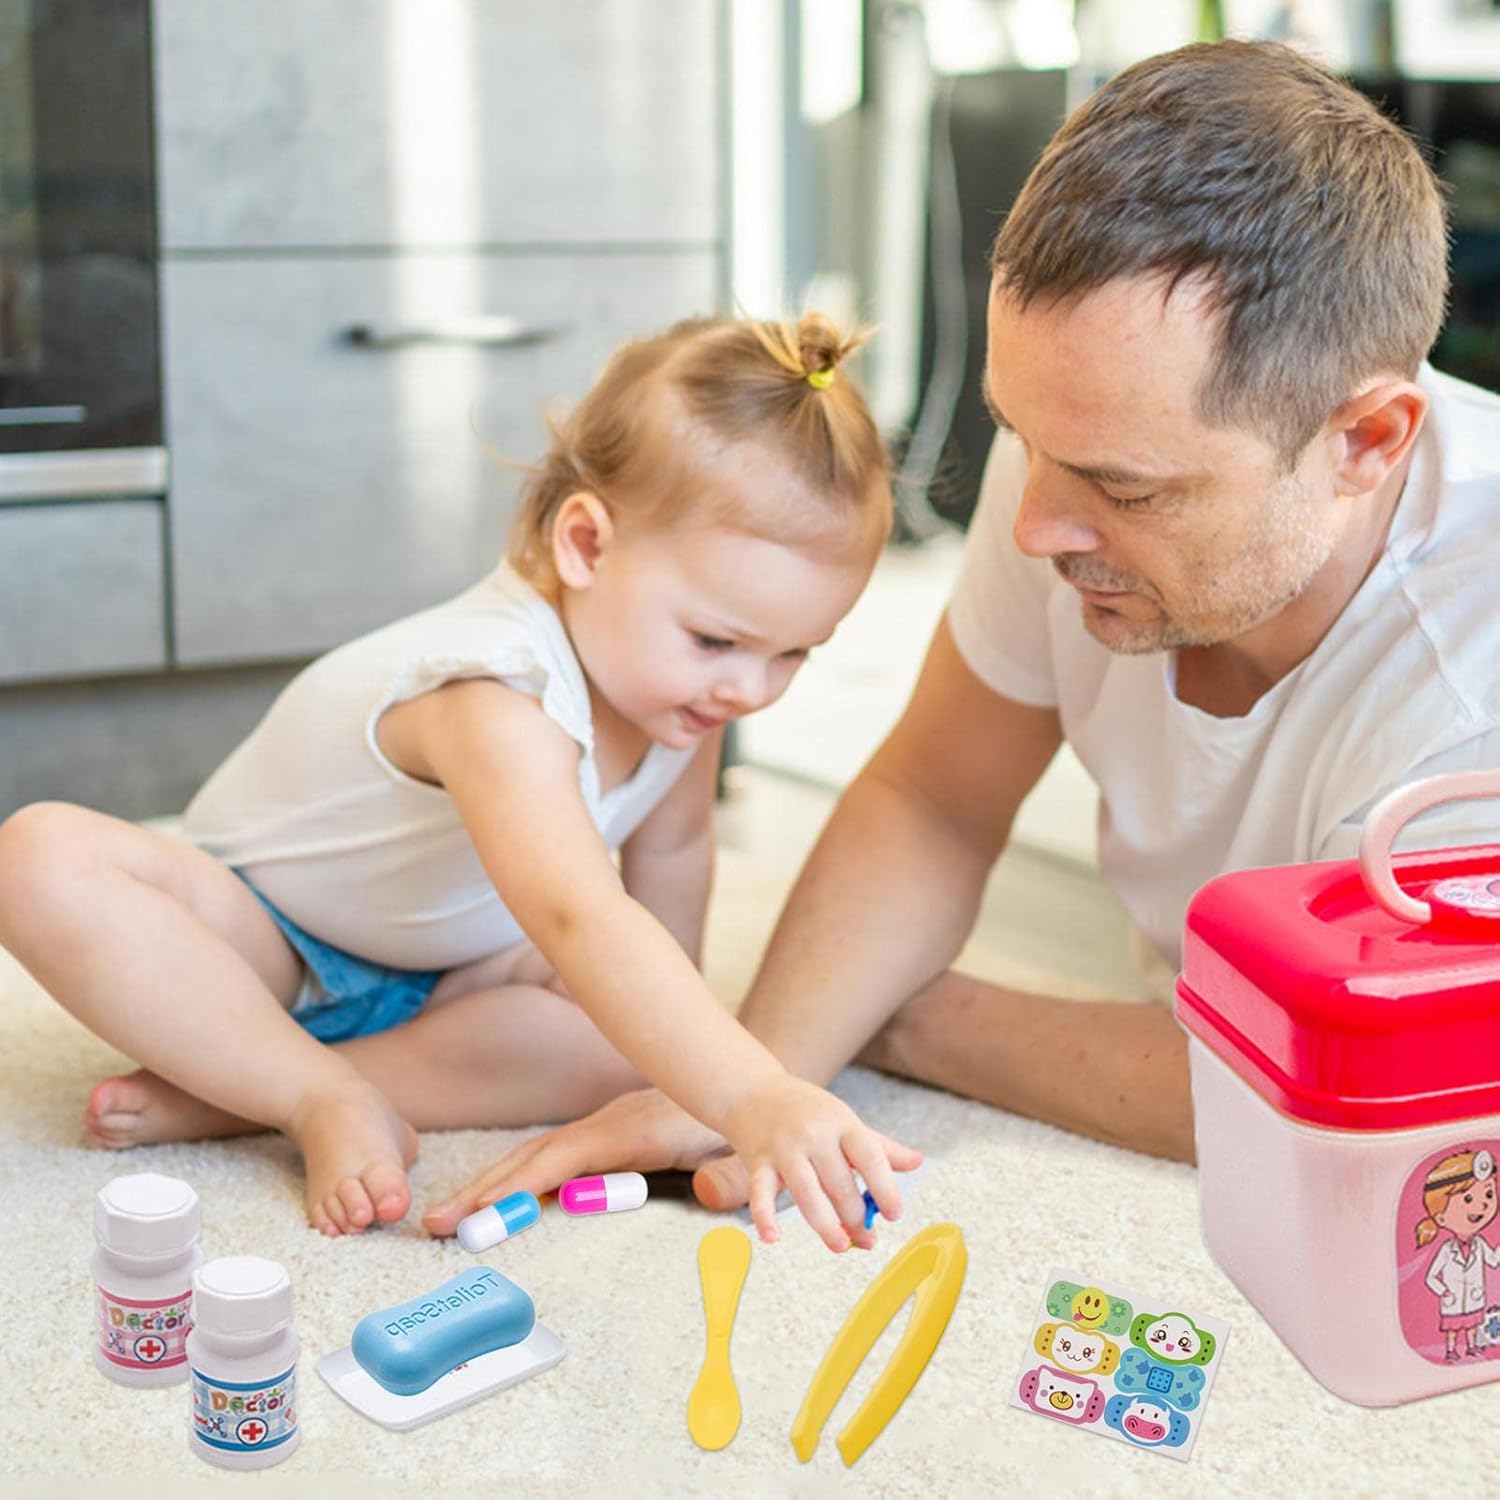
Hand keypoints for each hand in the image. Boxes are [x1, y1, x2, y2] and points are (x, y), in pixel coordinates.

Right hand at [421, 1088, 723, 1237]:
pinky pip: (553, 1158)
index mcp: (632, 1133)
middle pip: (534, 1157)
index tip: (481, 1211)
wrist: (751, 1092)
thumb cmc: (746, 1128)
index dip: (521, 1185)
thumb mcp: (747, 1152)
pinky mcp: (607, 1136)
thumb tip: (704, 1194)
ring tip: (452, 1218)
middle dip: (484, 1190)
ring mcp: (603, 1128)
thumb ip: (732, 1176)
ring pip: (537, 1155)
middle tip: (435, 1223)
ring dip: (494, 1184)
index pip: (563, 1160)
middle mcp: (608, 1126)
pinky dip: (519, 1177)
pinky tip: (500, 1202)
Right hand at [721, 1074, 922, 1252]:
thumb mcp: (845, 1121)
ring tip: (841, 1246)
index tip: (895, 1214)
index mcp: (842, 1124)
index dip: (885, 1187)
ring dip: (825, 1224)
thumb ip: (880, 1146)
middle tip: (866, 1239)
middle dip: (856, 1217)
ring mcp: (785, 1149)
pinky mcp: (758, 1162)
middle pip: (840, 1182)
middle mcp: (815, 1135)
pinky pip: (761, 1193)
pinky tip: (773, 1238)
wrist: (752, 1091)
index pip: (870, 1156)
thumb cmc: (806, 1110)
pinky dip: (765, 1217)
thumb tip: (918, 1162)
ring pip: (807, 1192)